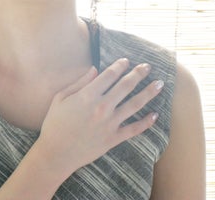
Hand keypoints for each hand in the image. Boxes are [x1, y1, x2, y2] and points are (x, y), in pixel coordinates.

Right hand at [37, 58, 163, 176]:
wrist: (57, 152)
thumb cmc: (55, 124)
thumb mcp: (60, 98)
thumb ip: (79, 83)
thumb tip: (94, 69)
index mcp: (87, 95)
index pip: (109, 75)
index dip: (119, 66)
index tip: (126, 61)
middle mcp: (102, 107)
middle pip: (125, 86)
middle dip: (138, 74)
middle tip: (147, 66)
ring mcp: (110, 123)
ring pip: (134, 105)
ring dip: (148, 93)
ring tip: (159, 84)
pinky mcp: (114, 138)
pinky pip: (134, 129)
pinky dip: (146, 122)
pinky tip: (154, 115)